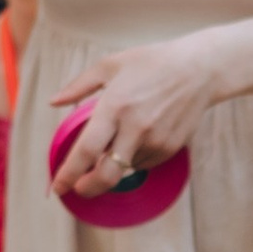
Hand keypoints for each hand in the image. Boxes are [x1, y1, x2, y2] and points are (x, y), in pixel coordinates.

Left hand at [49, 35, 223, 197]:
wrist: (199, 70)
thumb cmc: (151, 63)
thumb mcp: (110, 65)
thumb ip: (78, 86)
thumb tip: (53, 102)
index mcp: (115, 106)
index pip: (87, 150)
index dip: (69, 174)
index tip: (58, 186)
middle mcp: (135, 127)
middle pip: (107, 175)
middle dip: (88, 188)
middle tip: (79, 188)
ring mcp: (155, 140)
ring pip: (126, 168)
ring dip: (115, 163)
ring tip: (121, 136)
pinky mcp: (170, 147)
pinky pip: (144, 163)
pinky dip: (134, 157)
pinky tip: (139, 135)